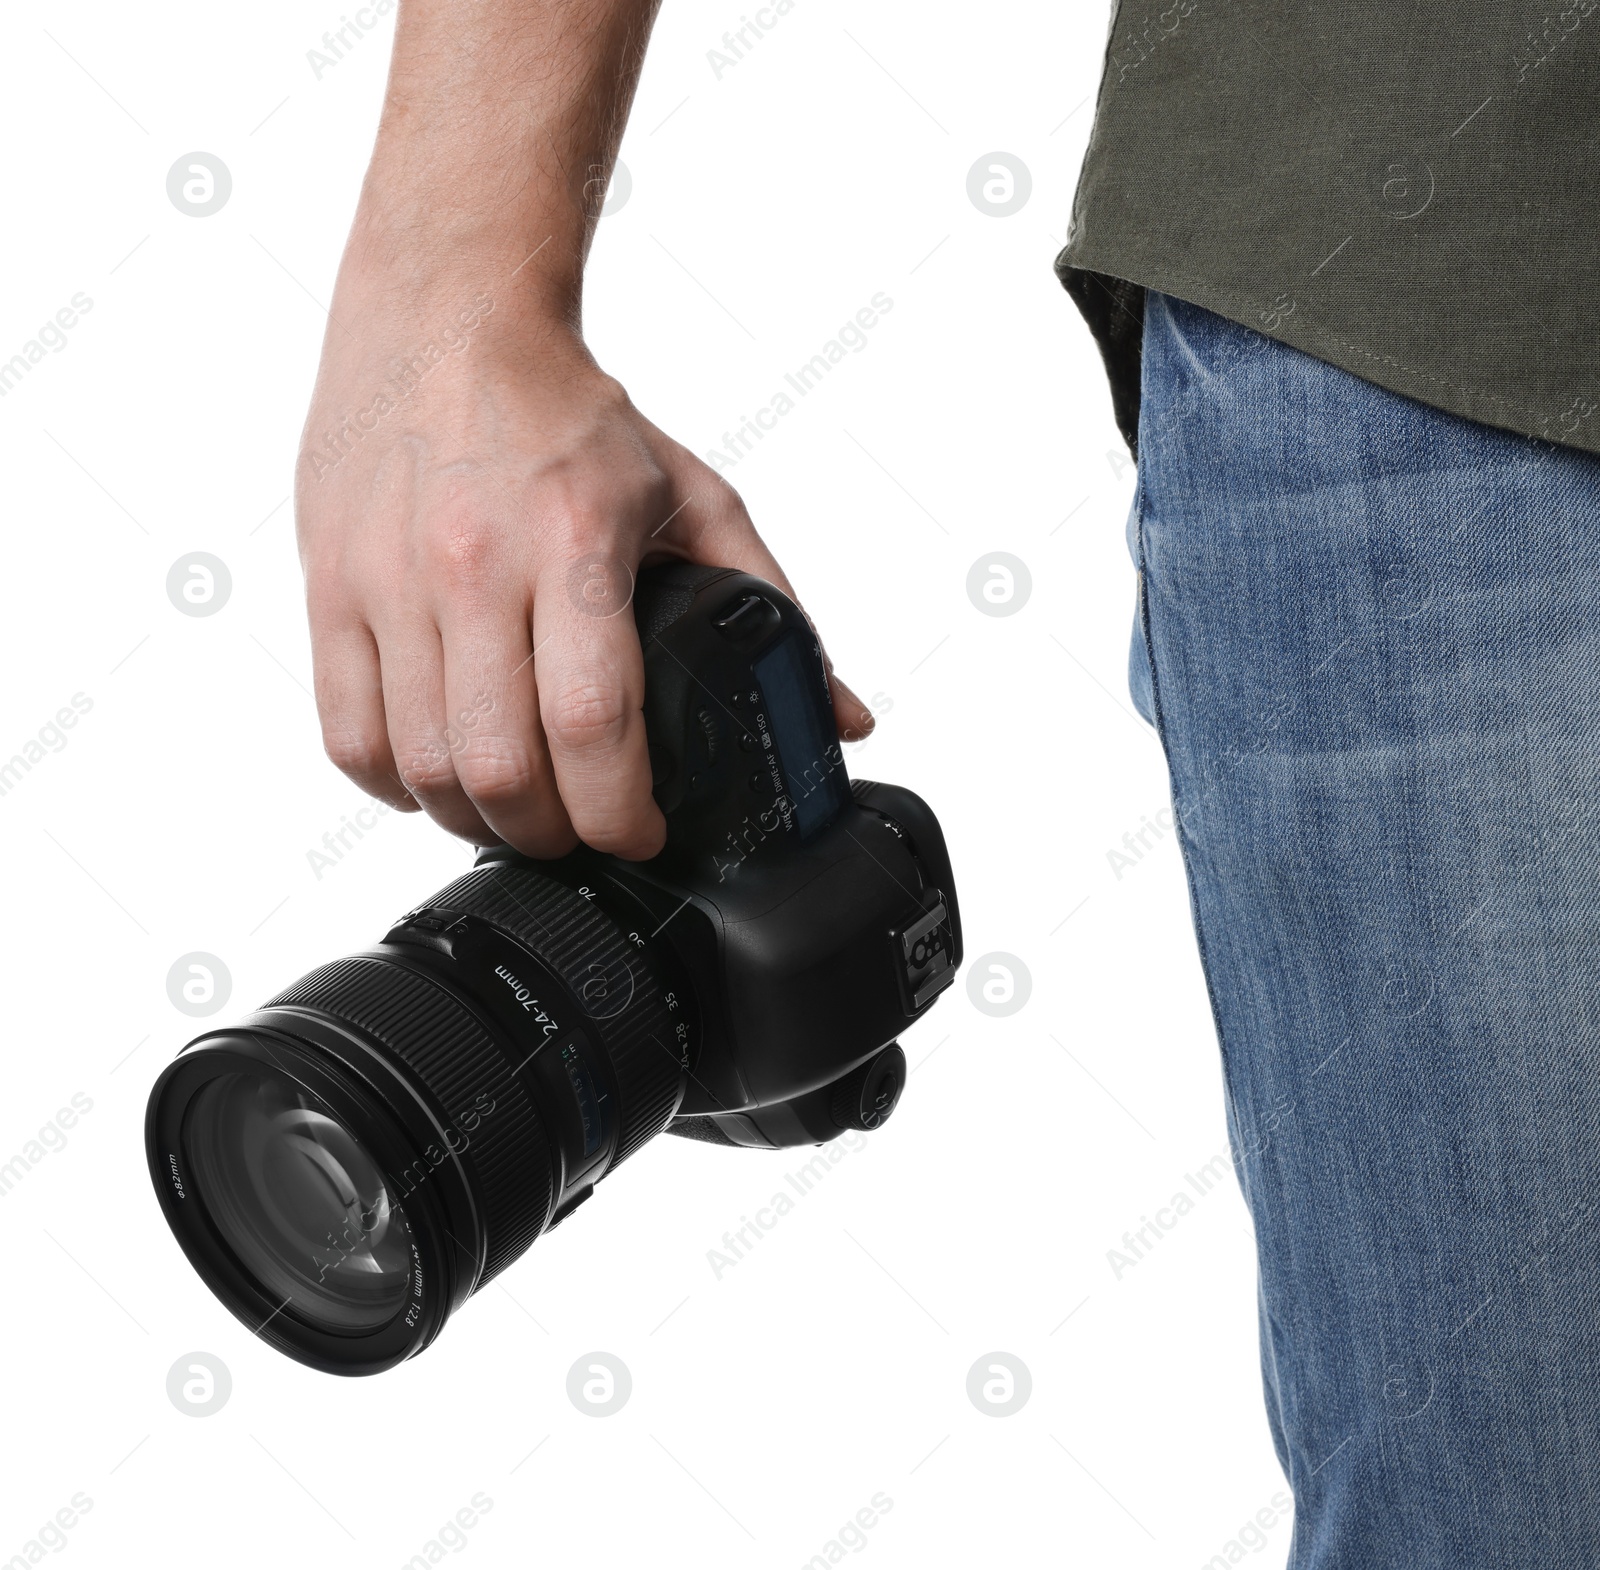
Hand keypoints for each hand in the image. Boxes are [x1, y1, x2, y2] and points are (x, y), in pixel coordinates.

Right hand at [295, 271, 872, 860]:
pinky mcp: (328, 587)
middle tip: (579, 832)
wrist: (444, 318)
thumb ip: (769, 606)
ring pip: (419, 766)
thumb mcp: (693, 494)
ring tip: (515, 812)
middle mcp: (473, 564)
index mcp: (577, 540)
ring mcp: (387, 580)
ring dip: (473, 818)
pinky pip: (346, 736)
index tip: (643, 835)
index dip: (619, 812)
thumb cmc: (569, 416)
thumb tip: (843, 716)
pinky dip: (395, 785)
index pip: (592, 723)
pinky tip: (436, 776)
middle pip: (500, 768)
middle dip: (550, 834)